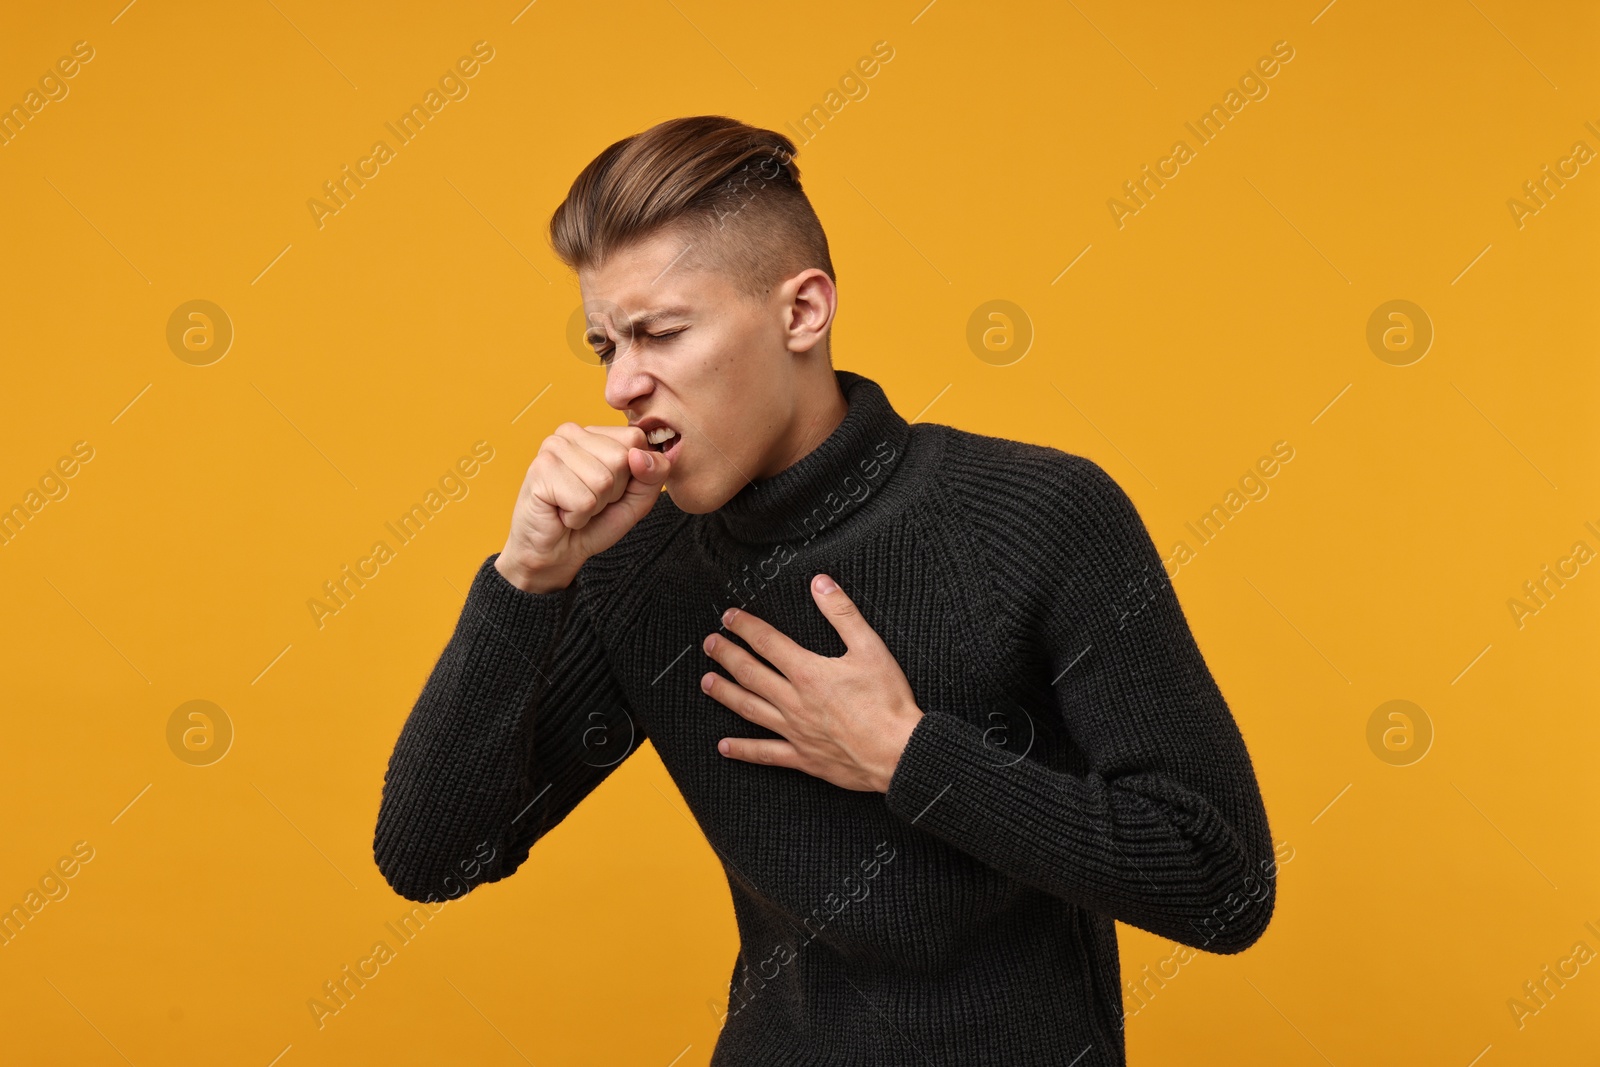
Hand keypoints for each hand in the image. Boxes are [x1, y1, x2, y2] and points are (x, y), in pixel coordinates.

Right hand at [497, 422, 672, 592]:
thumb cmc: (593, 523)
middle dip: (613, 492)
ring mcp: (553, 448)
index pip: (636, 438)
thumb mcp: (637, 499)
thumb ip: (653, 474)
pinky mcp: (541, 470)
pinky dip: (578, 516)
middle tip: (589, 501)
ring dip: (594, 506)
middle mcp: (571, 433)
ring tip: (575, 507)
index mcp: (594, 432)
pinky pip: (584, 499)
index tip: (610, 489)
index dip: (633, 474)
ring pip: (603, 480)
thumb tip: (641, 455)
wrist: (556, 553)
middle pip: (622, 458)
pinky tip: (562, 514)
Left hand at [699, 574, 923, 792]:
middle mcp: (794, 701)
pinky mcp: (803, 757)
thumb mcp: (870, 648)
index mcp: (808, 672)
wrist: (898, 751)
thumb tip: (820, 584)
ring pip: (750, 709)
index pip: (767, 642)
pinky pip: (766, 754)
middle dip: (727, 655)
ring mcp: (795, 731)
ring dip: (725, 694)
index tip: (729, 618)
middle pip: (750, 673)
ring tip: (707, 683)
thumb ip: (842, 613)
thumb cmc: (888, 702)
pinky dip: (743, 750)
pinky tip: (725, 746)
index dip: (745, 627)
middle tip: (709, 644)